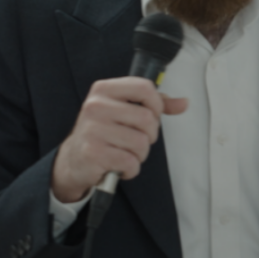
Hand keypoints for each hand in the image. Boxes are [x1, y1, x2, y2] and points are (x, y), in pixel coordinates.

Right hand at [51, 77, 188, 202]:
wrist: (74, 159)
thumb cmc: (104, 131)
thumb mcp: (125, 110)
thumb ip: (154, 105)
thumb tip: (184, 102)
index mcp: (104, 89)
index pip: (144, 88)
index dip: (156, 104)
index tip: (152, 115)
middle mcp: (96, 106)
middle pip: (147, 119)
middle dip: (149, 135)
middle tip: (135, 140)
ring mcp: (93, 129)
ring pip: (141, 143)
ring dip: (140, 154)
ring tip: (125, 152)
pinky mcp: (93, 153)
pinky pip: (130, 162)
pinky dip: (131, 169)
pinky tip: (120, 166)